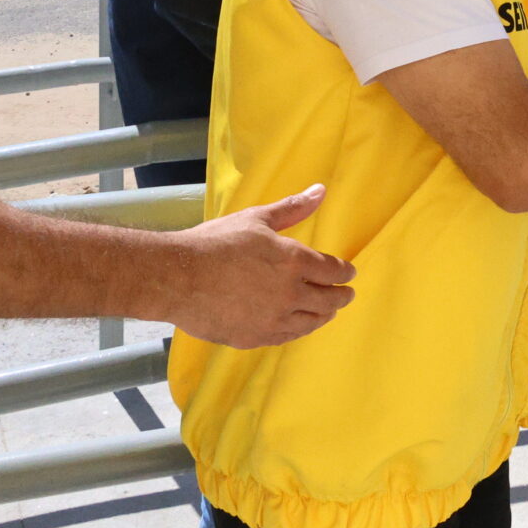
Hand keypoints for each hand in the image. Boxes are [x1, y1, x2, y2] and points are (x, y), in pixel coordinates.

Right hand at [159, 185, 355, 349]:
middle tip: (347, 294)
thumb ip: (292, 208)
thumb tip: (320, 190)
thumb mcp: (256, 219)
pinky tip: (299, 325)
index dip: (344, 272)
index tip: (350, 272)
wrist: (178, 278)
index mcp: (294, 262)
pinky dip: (300, 329)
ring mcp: (274, 320)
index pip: (332, 270)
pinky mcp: (255, 337)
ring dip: (324, 315)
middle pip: (329, 300)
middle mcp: (290, 294)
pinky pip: (287, 337)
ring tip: (328, 312)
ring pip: (311, 322)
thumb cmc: (216, 242)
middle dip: (342, 296)